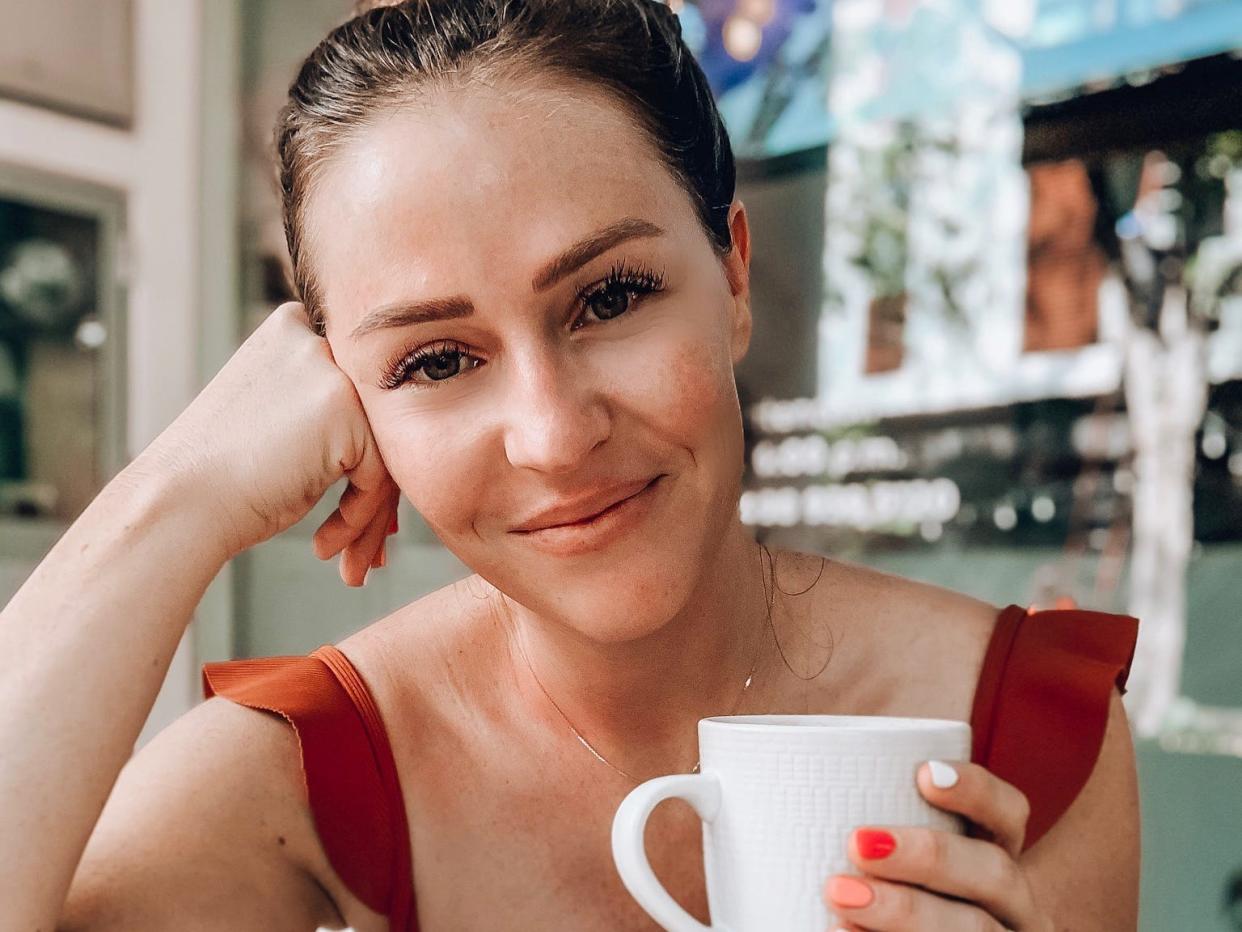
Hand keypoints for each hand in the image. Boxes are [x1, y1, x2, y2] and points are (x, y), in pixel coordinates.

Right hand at [137, 302, 397, 584]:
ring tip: (349, 563)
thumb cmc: (221, 477)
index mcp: (291, 329)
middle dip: (374, 495)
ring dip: (369, 515)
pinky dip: (359, 518)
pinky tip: (324, 544)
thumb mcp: (277, 420)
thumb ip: (330, 413)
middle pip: (376, 423)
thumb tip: (398, 442)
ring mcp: (331, 370)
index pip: (359, 395)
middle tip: (365, 551)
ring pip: (385, 451)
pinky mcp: (346, 410)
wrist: (178, 505)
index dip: (362, 459)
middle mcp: (315, 338)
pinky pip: (380, 475)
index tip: (355, 512)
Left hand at [823, 761, 1052, 930]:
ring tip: (840, 896)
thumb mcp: (881, 868)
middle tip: (857, 843)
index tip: (922, 774)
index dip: (976, 789)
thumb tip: (728, 785)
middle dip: (927, 854)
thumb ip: (847, 831)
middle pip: (994, 873)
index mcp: (993, 861)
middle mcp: (1013, 908)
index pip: (1008, 814)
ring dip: (908, 911)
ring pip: (976, 931)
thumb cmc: (879, 907)